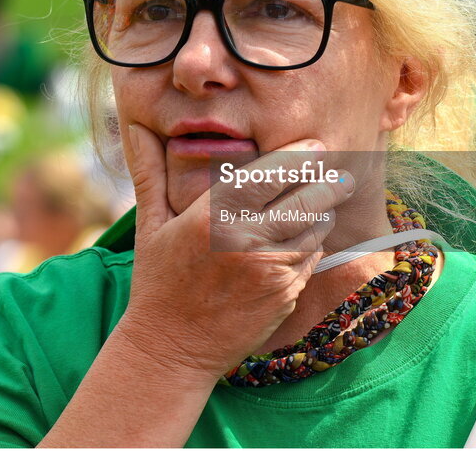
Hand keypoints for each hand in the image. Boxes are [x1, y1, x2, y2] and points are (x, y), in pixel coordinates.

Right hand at [118, 123, 353, 379]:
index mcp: (211, 215)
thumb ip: (149, 170)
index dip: (299, 155)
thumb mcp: (149, 224)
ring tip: (326, 198)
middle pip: (306, 197)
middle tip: (339, 169)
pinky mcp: (285, 295)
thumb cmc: (158, 282)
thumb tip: (136, 125)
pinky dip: (313, 244)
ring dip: (323, 212)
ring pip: (316, 227)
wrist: (170, 350)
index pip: (270, 173)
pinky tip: (305, 236)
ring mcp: (269, 270)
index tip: (316, 144)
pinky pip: (311, 258)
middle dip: (328, 180)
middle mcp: (244, 240)